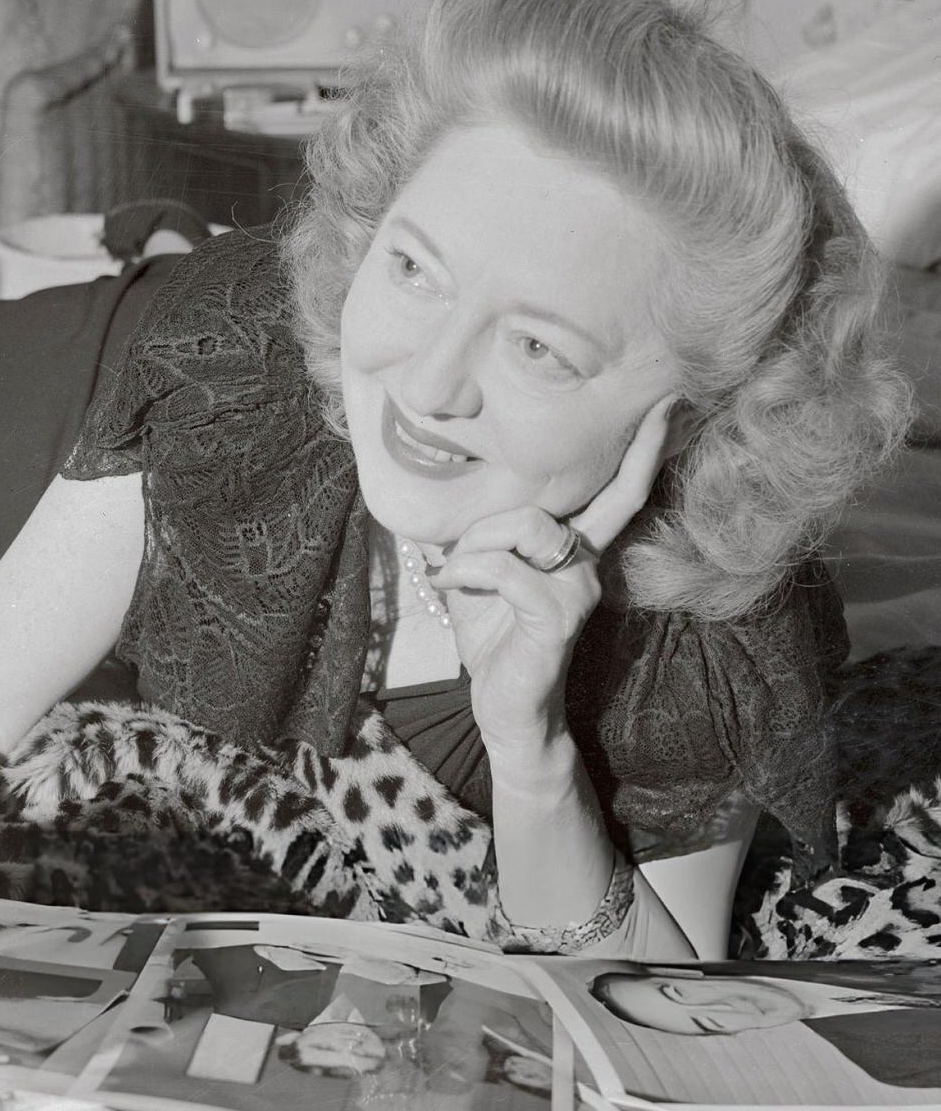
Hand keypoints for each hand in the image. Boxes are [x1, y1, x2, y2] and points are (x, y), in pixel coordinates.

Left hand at [429, 395, 677, 751]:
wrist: (505, 710)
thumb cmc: (494, 639)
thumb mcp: (479, 574)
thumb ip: (479, 532)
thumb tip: (442, 491)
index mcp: (579, 548)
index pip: (622, 490)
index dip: (646, 447)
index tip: (668, 399)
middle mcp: (590, 565)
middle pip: (567, 500)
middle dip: (517, 504)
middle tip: (461, 549)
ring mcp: (579, 590)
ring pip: (528, 528)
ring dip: (478, 546)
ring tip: (455, 573)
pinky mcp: (558, 617)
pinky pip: (509, 569)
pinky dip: (470, 571)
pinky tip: (450, 584)